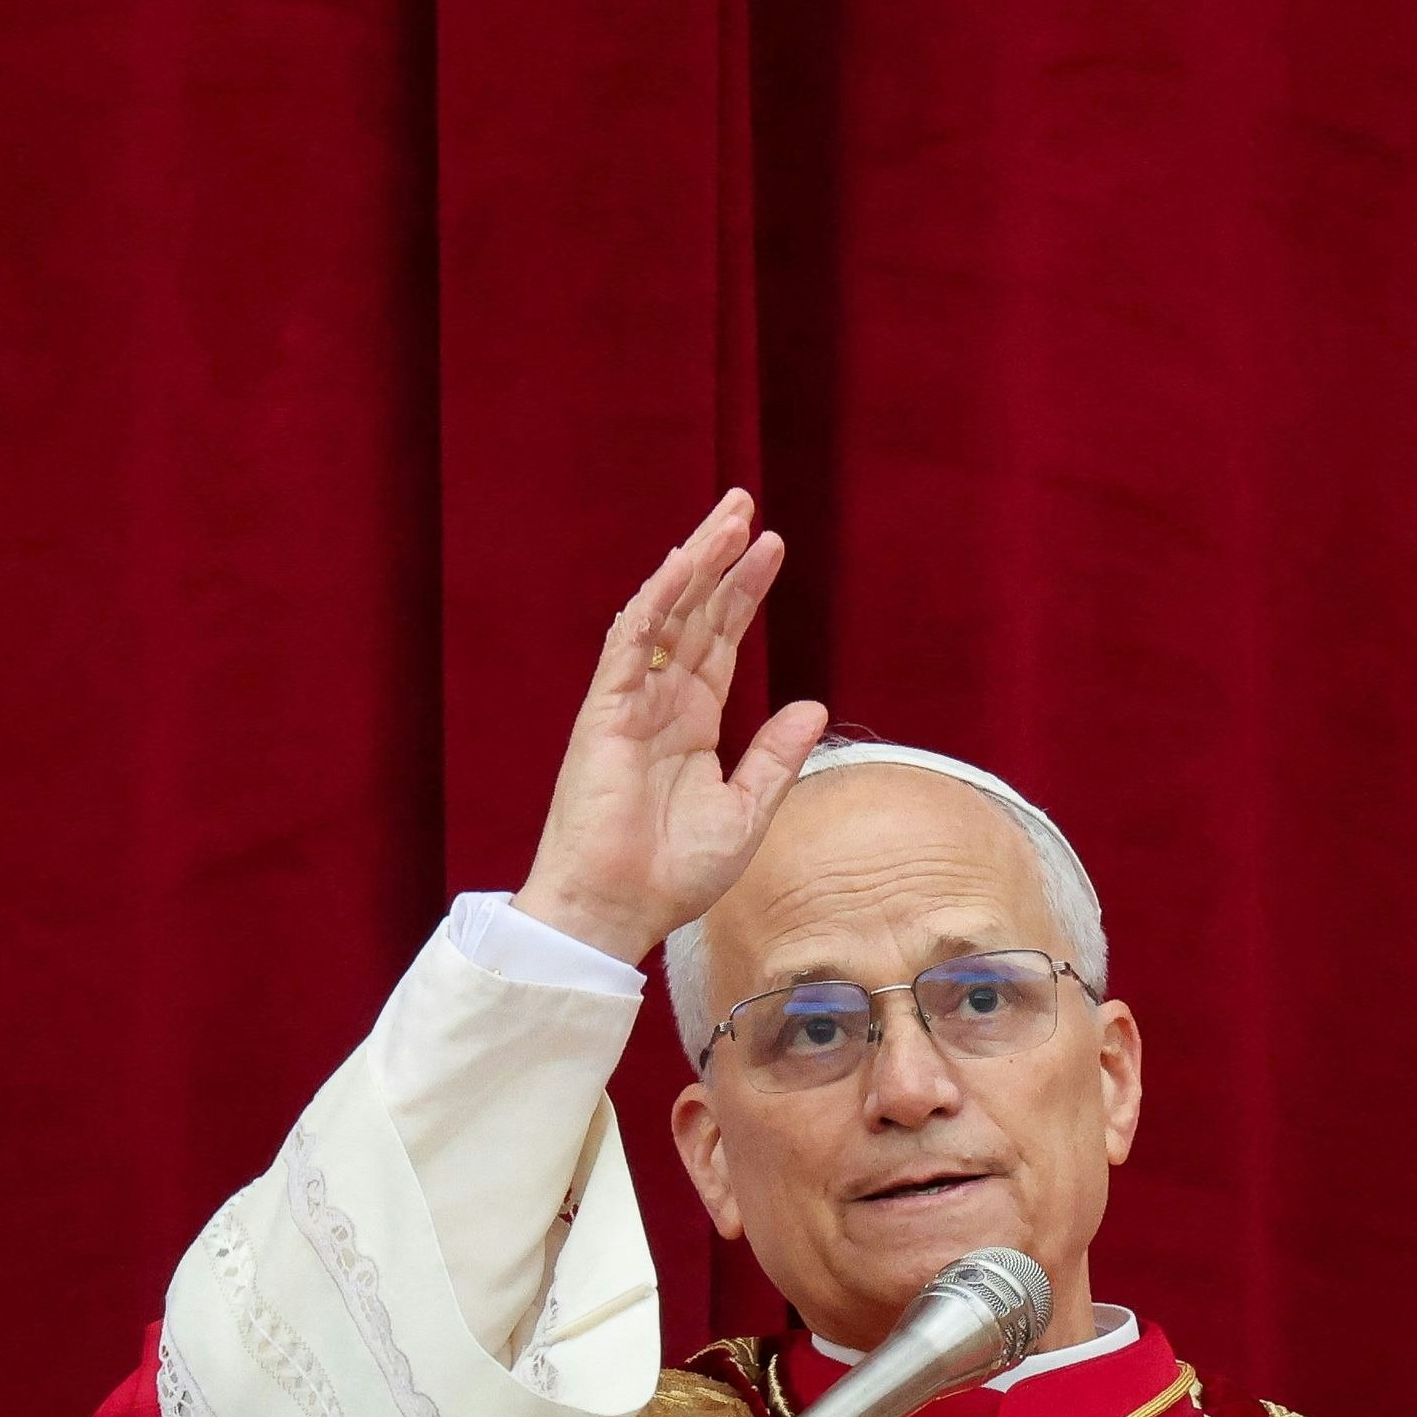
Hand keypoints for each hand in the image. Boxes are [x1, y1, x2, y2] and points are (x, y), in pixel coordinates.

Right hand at [513, 490, 831, 965]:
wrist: (618, 911)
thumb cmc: (673, 875)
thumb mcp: (747, 812)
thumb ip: (776, 756)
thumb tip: (813, 703)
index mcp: (691, 724)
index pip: (720, 641)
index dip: (745, 593)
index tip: (773, 547)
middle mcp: (659, 703)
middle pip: (695, 614)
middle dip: (722, 559)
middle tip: (746, 505)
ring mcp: (629, 702)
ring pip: (664, 614)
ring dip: (695, 564)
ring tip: (729, 518)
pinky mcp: (604, 711)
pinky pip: (630, 642)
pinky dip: (657, 600)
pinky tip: (683, 563)